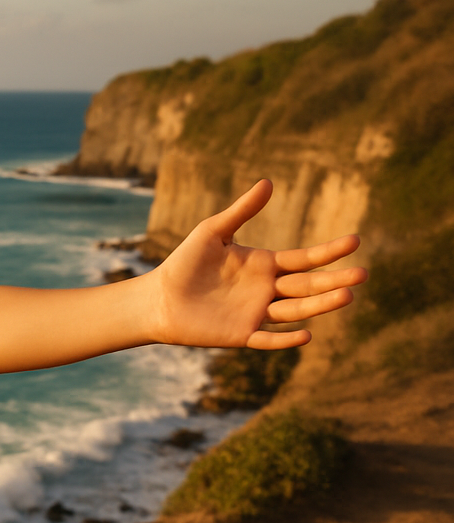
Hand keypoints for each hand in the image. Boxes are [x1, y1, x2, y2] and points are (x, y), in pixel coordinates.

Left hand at [152, 179, 367, 348]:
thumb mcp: (213, 231)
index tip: (355, 241)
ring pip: (295, 311)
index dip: (329, 252)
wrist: (158, 298)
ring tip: (347, 297)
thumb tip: (268, 182)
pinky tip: (306, 335)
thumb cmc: (184, 263)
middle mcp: (267, 290)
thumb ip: (241, 211)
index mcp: (265, 265)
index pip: (304, 259)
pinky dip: (286, 340)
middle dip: (335, 280)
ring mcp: (256, 314)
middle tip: (363, 274)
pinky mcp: (241, 335)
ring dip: (319, 306)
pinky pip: (268, 340)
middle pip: (307, 286)